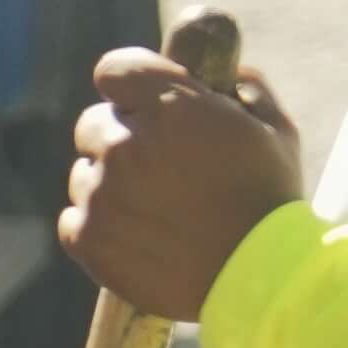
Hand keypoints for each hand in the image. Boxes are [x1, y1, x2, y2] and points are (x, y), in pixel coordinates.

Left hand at [63, 49, 305, 319]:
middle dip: (121, 138)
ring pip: (83, 174)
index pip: (114, 70)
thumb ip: (243, 88)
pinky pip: (73, 219)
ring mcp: (102, 193)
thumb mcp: (274, 130)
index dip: (129, 86)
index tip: (143, 103)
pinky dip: (97, 226)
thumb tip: (222, 73)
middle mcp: (126, 145)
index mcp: (170, 107)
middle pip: (93, 124)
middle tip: (159, 167)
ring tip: (156, 210)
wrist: (263, 277)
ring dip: (109, 185)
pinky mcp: (88, 238)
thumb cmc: (270, 200)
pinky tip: (137, 236)